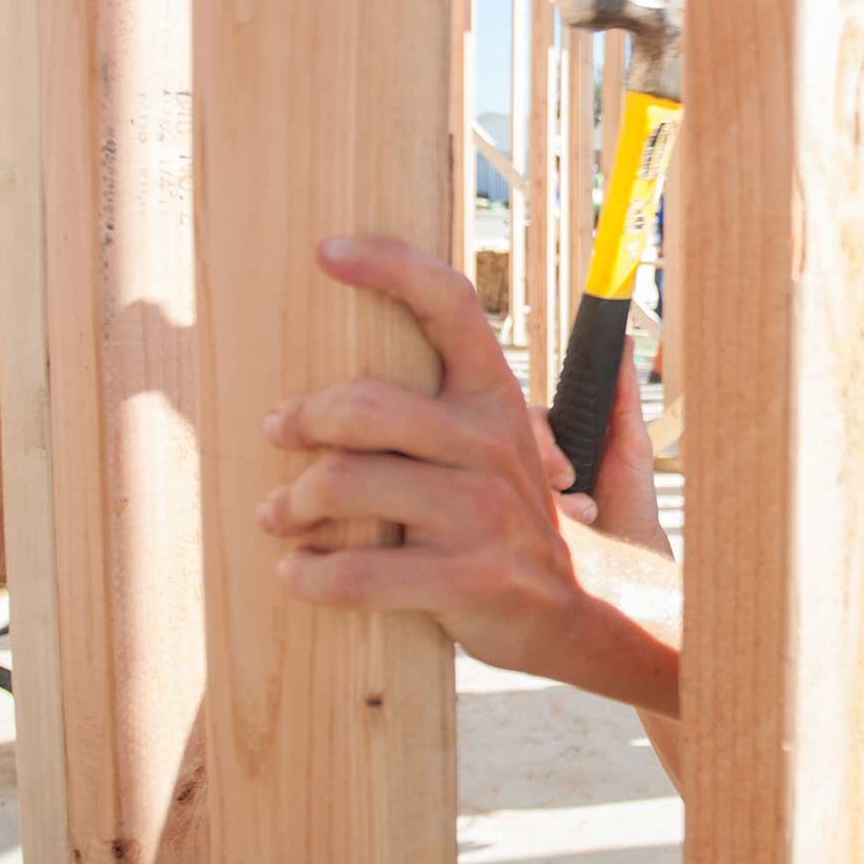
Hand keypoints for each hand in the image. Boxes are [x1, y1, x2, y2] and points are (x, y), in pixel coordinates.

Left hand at [255, 236, 586, 676]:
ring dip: (292, 503)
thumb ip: (499, 401)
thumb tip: (570, 346)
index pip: (451, 304)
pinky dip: (310, 575)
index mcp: (499, 398)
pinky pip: (357, 573)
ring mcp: (482, 513)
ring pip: (346, 484)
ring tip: (277, 515)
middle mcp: (493, 443)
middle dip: (303, 420)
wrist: (586, 611)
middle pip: (365, 405)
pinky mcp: (468, 578)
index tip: (327, 252)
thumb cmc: (529, 524)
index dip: (389, 266)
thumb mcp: (535, 448)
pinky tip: (299, 572)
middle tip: (277, 434)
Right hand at [529, 338, 665, 551]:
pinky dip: (551, 516)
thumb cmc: (631, 494)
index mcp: (556, 434)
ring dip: (551, 495)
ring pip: (511, 474)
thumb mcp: (632, 440)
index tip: (565, 466)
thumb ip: (623, 393)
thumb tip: (621, 342)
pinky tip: (574, 525)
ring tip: (584, 509)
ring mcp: (524, 485)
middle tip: (572, 480)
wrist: (628, 547)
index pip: (530, 417)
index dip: (543, 437)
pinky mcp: (520, 513)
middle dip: (545, 462)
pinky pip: (512, 505)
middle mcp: (534, 455)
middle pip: (514, 442)